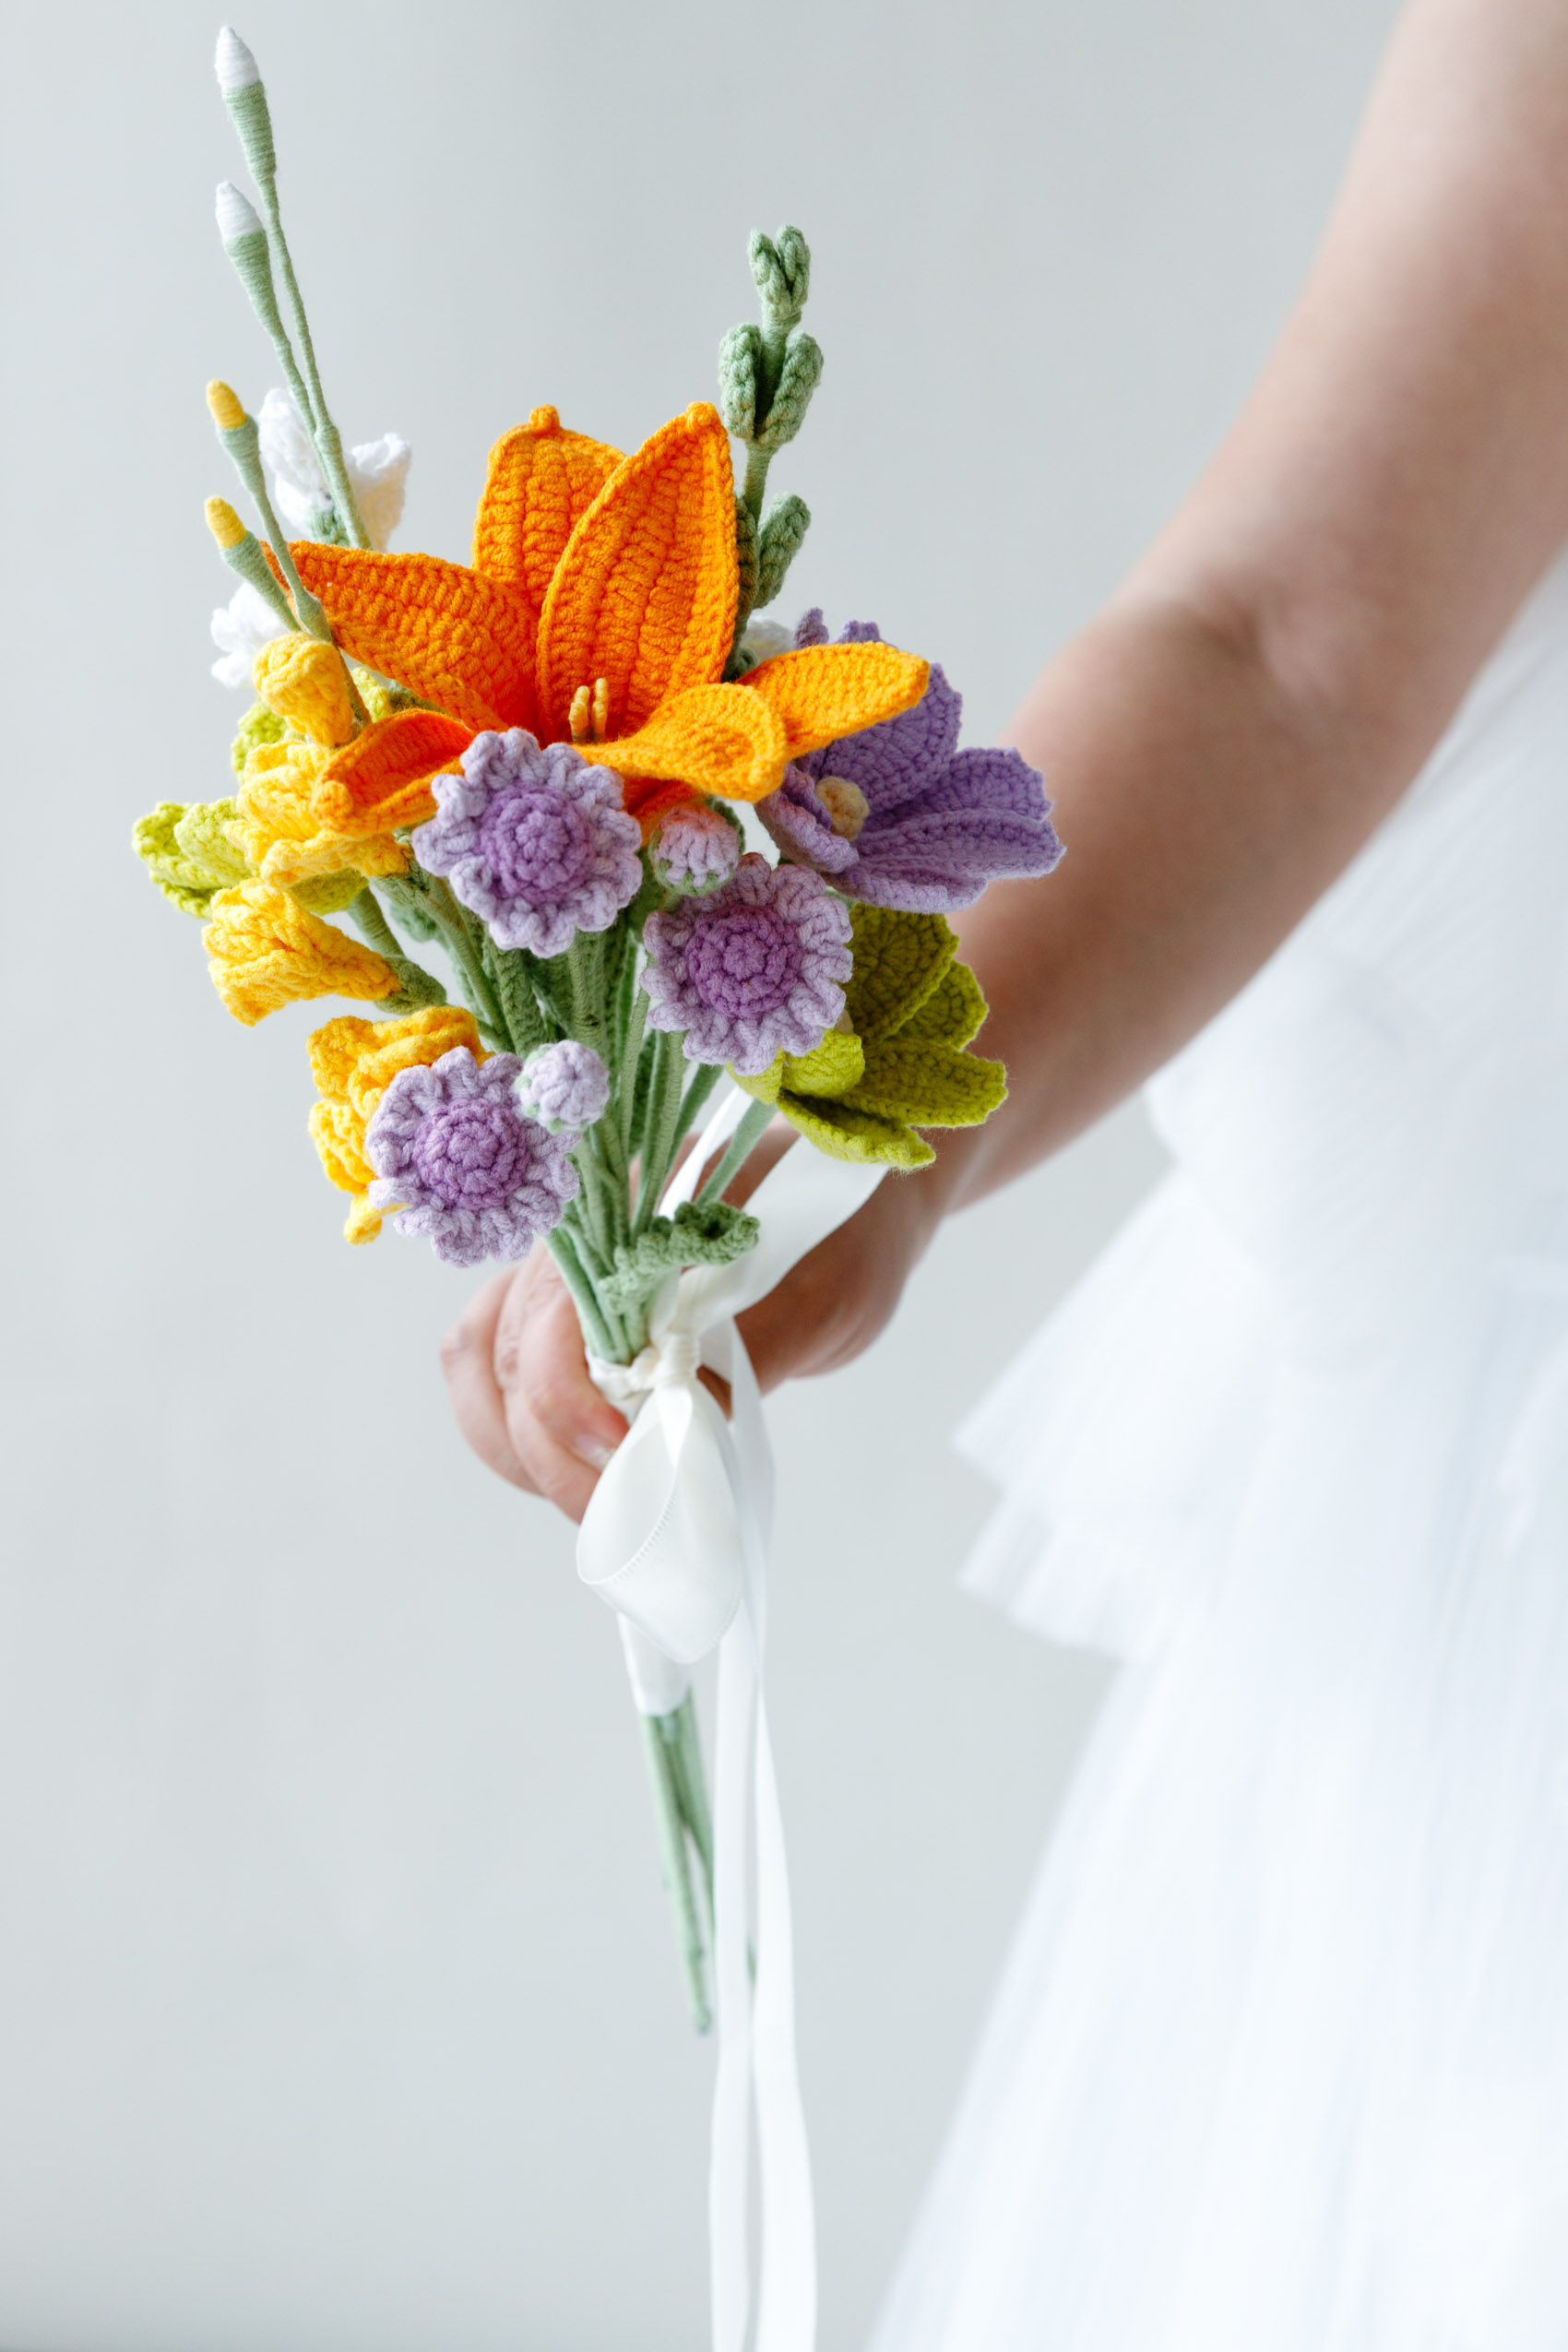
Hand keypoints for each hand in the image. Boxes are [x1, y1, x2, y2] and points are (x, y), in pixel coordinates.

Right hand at [439, 1150, 944, 1523]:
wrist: (848, 1204)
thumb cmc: (844, 1239)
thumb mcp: (825, 1297)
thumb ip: (753, 1347)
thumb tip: (682, 1420)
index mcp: (638, 1208)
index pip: (556, 1309)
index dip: (568, 1397)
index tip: (625, 1452)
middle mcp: (580, 1233)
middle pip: (510, 1351)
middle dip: (550, 1449)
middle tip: (622, 1511)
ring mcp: (561, 1269)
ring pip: (483, 1363)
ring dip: (520, 1447)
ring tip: (597, 1503)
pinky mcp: (561, 1307)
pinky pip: (492, 1366)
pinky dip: (513, 1430)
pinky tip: (569, 1471)